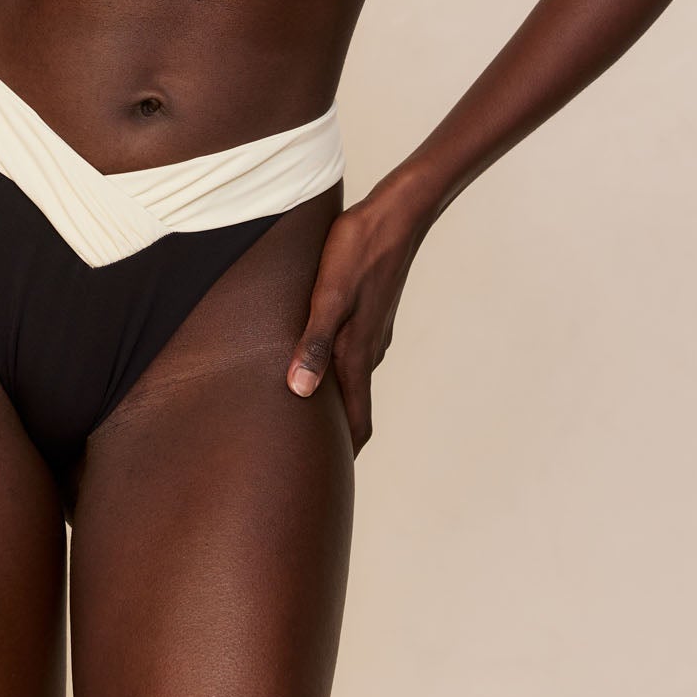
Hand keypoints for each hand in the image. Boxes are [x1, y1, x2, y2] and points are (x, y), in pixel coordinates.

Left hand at [286, 174, 433, 454]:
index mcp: (358, 353)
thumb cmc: (357, 250)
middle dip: (334, 435)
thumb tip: (299, 392)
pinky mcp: (371, 312)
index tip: (325, 482)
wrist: (397, 214)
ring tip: (301, 410)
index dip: (344, 455)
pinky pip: (352, 353)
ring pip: (353, 379)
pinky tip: (314, 357)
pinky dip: (335, 369)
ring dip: (333, 399)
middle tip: (305, 456)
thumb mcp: (328, 295)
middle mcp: (369, 349)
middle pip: (354, 407)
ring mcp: (373, 331)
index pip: (357, 422)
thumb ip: (313, 343)